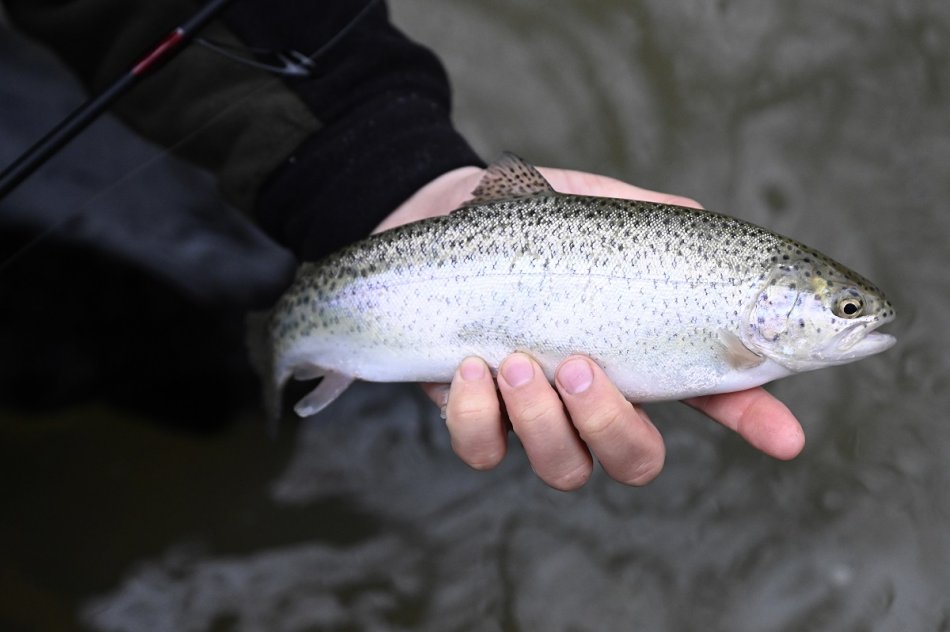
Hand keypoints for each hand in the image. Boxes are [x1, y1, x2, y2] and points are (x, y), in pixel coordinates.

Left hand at [375, 164, 805, 489]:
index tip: (786, 438)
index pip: (712, 393)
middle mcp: (591, 392)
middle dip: (614, 426)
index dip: (753, 420)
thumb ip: (646, 217)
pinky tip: (469, 365)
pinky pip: (483, 450)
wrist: (435, 215)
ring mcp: (532, 410)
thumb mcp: (591, 204)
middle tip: (583, 364)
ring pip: (565, 467)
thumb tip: (696, 218)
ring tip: (517, 359)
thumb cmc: (523, 215)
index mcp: (636, 347)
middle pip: (635, 460)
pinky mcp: (472, 413)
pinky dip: (477, 417)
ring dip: (545, 420)